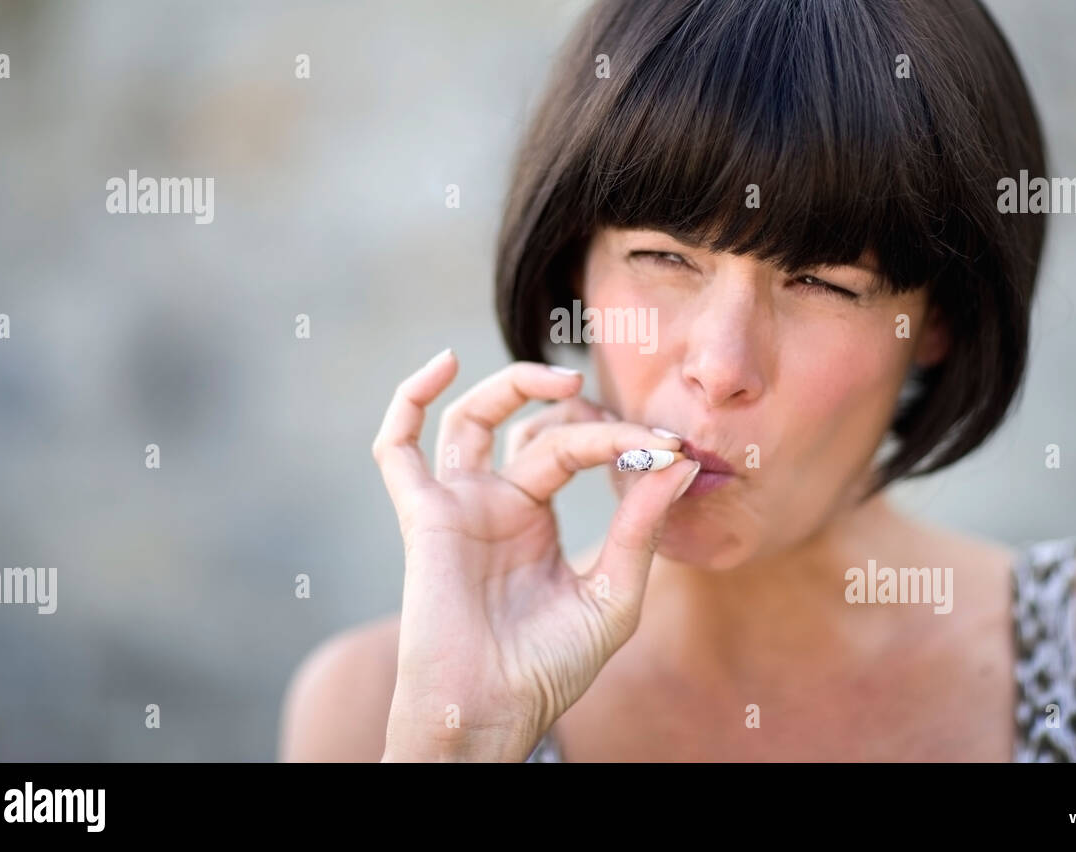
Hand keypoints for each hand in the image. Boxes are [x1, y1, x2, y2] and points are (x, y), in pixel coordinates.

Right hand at [372, 349, 698, 760]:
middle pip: (533, 428)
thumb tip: (677, 463)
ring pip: (474, 418)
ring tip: (565, 380)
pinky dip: (410, 401)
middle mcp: (496, 502)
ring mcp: (460, 504)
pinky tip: (443, 365)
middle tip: (630, 426)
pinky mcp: (425, 515)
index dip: (620, 439)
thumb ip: (640, 528)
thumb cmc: (550, 667)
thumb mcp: (614, 595)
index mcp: (536, 518)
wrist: (493, 711)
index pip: (575, 449)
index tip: (671, 449)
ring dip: (513, 385)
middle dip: (585, 418)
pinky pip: (398, 449)